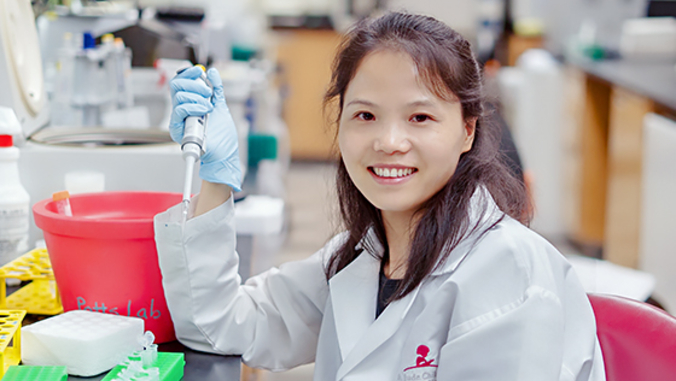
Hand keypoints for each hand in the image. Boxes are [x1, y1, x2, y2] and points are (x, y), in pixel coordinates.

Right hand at [169, 67, 241, 191]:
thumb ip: (216, 89)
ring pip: (179, 96)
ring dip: (197, 98)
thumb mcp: (221, 106)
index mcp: (190, 102)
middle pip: (176, 85)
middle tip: (208, 94)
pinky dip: (193, 107)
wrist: (224, 153)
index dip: (188, 73)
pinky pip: (179, 110)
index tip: (200, 71)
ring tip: (209, 108)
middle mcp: (182, 109)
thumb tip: (212, 72)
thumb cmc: (222, 134)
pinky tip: (204, 112)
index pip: (181, 81)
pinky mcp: (178, 129)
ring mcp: (179, 119)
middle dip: (195, 84)